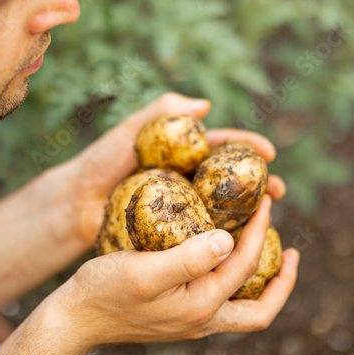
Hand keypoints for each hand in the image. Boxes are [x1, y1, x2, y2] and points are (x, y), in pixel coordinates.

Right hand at [53, 195, 298, 346]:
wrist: (72, 320)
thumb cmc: (103, 291)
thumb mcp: (143, 270)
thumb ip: (188, 258)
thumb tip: (227, 240)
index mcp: (200, 307)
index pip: (244, 265)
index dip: (259, 231)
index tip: (264, 201)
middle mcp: (201, 321)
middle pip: (259, 311)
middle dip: (282, 282)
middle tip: (292, 251)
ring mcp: (190, 323)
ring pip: (241, 309)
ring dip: (260, 283)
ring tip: (264, 251)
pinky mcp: (177, 317)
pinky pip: (219, 303)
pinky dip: (232, 282)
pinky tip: (221, 257)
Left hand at [62, 92, 287, 245]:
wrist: (75, 203)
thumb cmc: (101, 163)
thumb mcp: (131, 132)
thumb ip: (162, 113)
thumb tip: (204, 105)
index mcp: (184, 152)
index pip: (225, 147)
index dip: (250, 148)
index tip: (270, 154)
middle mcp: (189, 180)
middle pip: (234, 180)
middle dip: (260, 185)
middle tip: (278, 193)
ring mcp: (184, 208)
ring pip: (226, 210)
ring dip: (250, 217)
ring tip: (267, 224)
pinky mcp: (175, 235)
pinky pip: (205, 237)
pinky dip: (225, 241)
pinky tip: (240, 249)